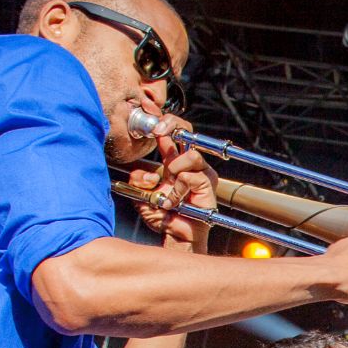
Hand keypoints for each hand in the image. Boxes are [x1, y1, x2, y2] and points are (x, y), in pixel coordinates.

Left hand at [128, 117, 216, 250]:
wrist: (177, 237)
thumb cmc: (164, 217)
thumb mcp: (143, 195)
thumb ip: (139, 181)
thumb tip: (139, 173)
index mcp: (173, 162)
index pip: (170, 132)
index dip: (161, 119)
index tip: (149, 110)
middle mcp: (189, 165)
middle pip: (187, 131)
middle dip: (173, 125)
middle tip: (160, 129)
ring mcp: (201, 174)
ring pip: (191, 155)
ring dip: (174, 167)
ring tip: (168, 182)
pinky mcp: (208, 186)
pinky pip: (192, 176)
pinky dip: (178, 188)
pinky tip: (173, 200)